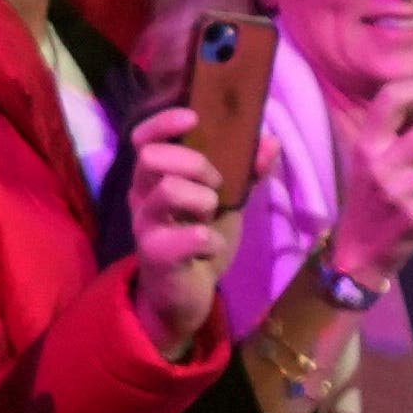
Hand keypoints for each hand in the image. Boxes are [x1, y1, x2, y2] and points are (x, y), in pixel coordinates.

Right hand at [125, 121, 243, 360]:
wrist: (186, 294)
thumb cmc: (199, 241)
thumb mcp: (227, 204)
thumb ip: (245, 174)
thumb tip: (271, 140)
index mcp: (154, 179)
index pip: (144, 138)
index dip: (164, 123)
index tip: (194, 118)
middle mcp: (141, 196)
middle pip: (153, 158)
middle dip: (195, 165)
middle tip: (216, 186)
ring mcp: (145, 225)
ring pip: (168, 190)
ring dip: (203, 199)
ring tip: (211, 215)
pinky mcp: (156, 255)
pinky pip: (190, 236)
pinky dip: (211, 240)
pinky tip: (211, 246)